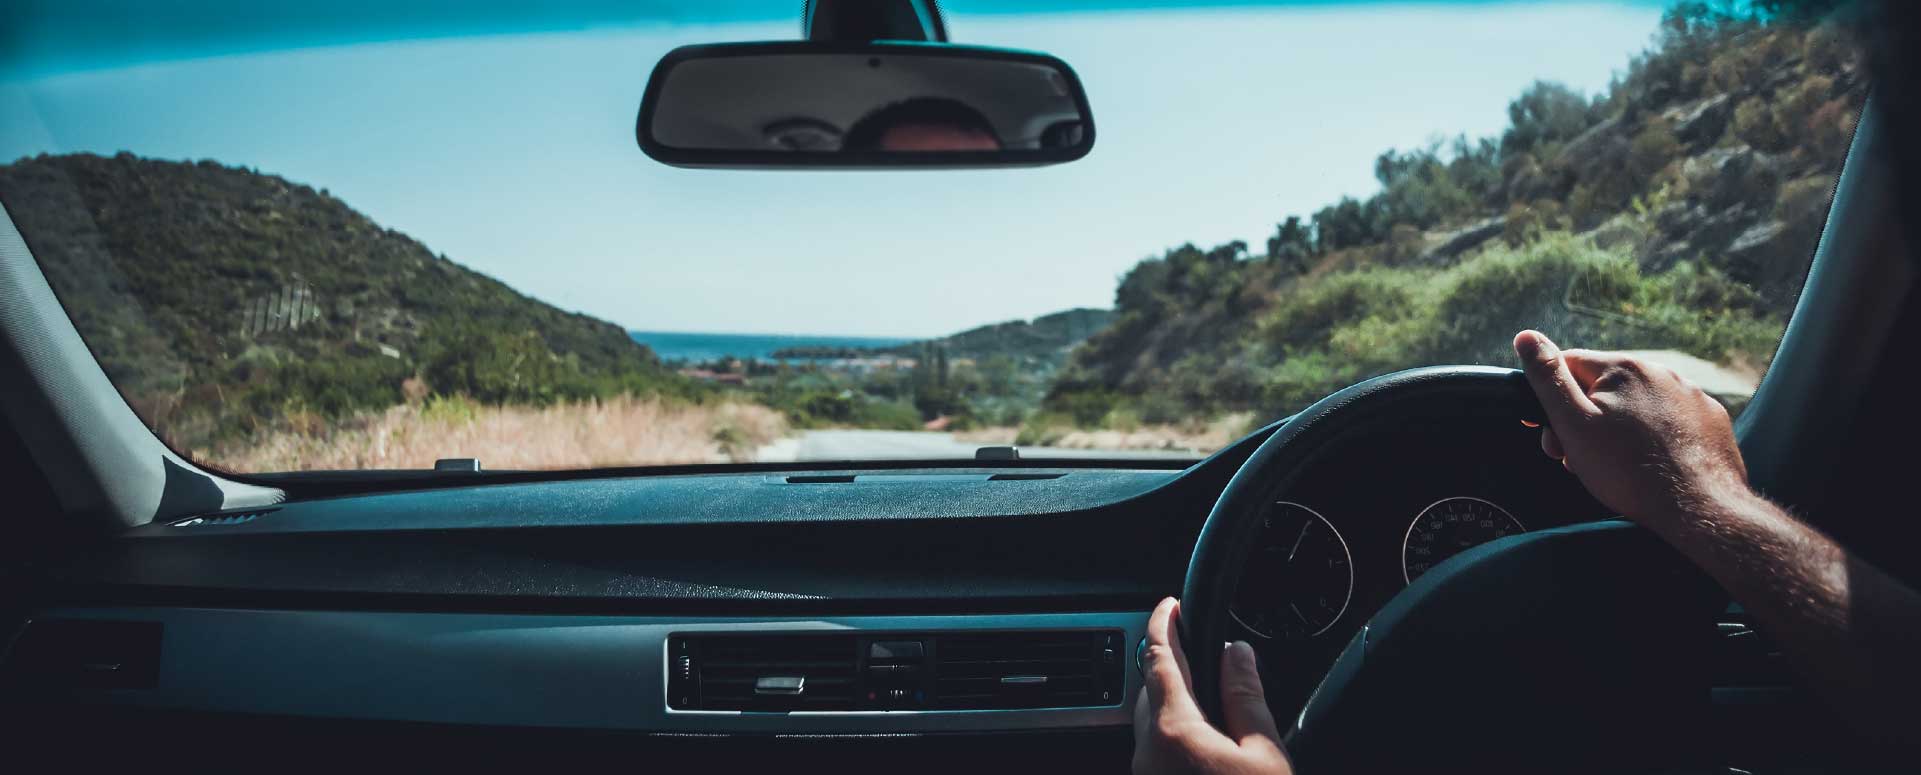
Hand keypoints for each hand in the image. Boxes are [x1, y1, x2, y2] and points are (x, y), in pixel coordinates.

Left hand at [1132, 597, 1293, 774]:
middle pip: (1151, 689)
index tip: (1169, 605)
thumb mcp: (1265, 754)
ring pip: (1153, 722)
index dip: (1162, 625)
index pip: (1159, 659)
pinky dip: (1178, 732)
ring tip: (1214, 698)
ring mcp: (1147, 774)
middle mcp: (1149, 752)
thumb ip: (1247, 699)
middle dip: (1174, 665)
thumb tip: (1237, 653)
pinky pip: (1159, 749)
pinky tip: (1209, 741)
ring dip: (1175, 701)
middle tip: (1206, 655)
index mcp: (1174, 732)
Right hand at [1511, 330, 1749, 528]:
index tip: (1554, 436)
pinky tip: (1652, 461)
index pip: (1568, 365)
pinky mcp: (1710, 417)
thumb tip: (1525, 337)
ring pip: (1637, 404)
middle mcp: (1660, 371)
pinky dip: (1655, 435)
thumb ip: (1548, 378)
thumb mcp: (1573, 424)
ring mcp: (1690, 394)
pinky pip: (1670, 418)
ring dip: (1619, 428)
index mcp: (1622, 367)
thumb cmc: (1629, 471)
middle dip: (1586, 420)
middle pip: (1603, 387)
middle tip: (1580, 459)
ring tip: (1618, 465)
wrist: (1698, 509)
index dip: (1552, 401)